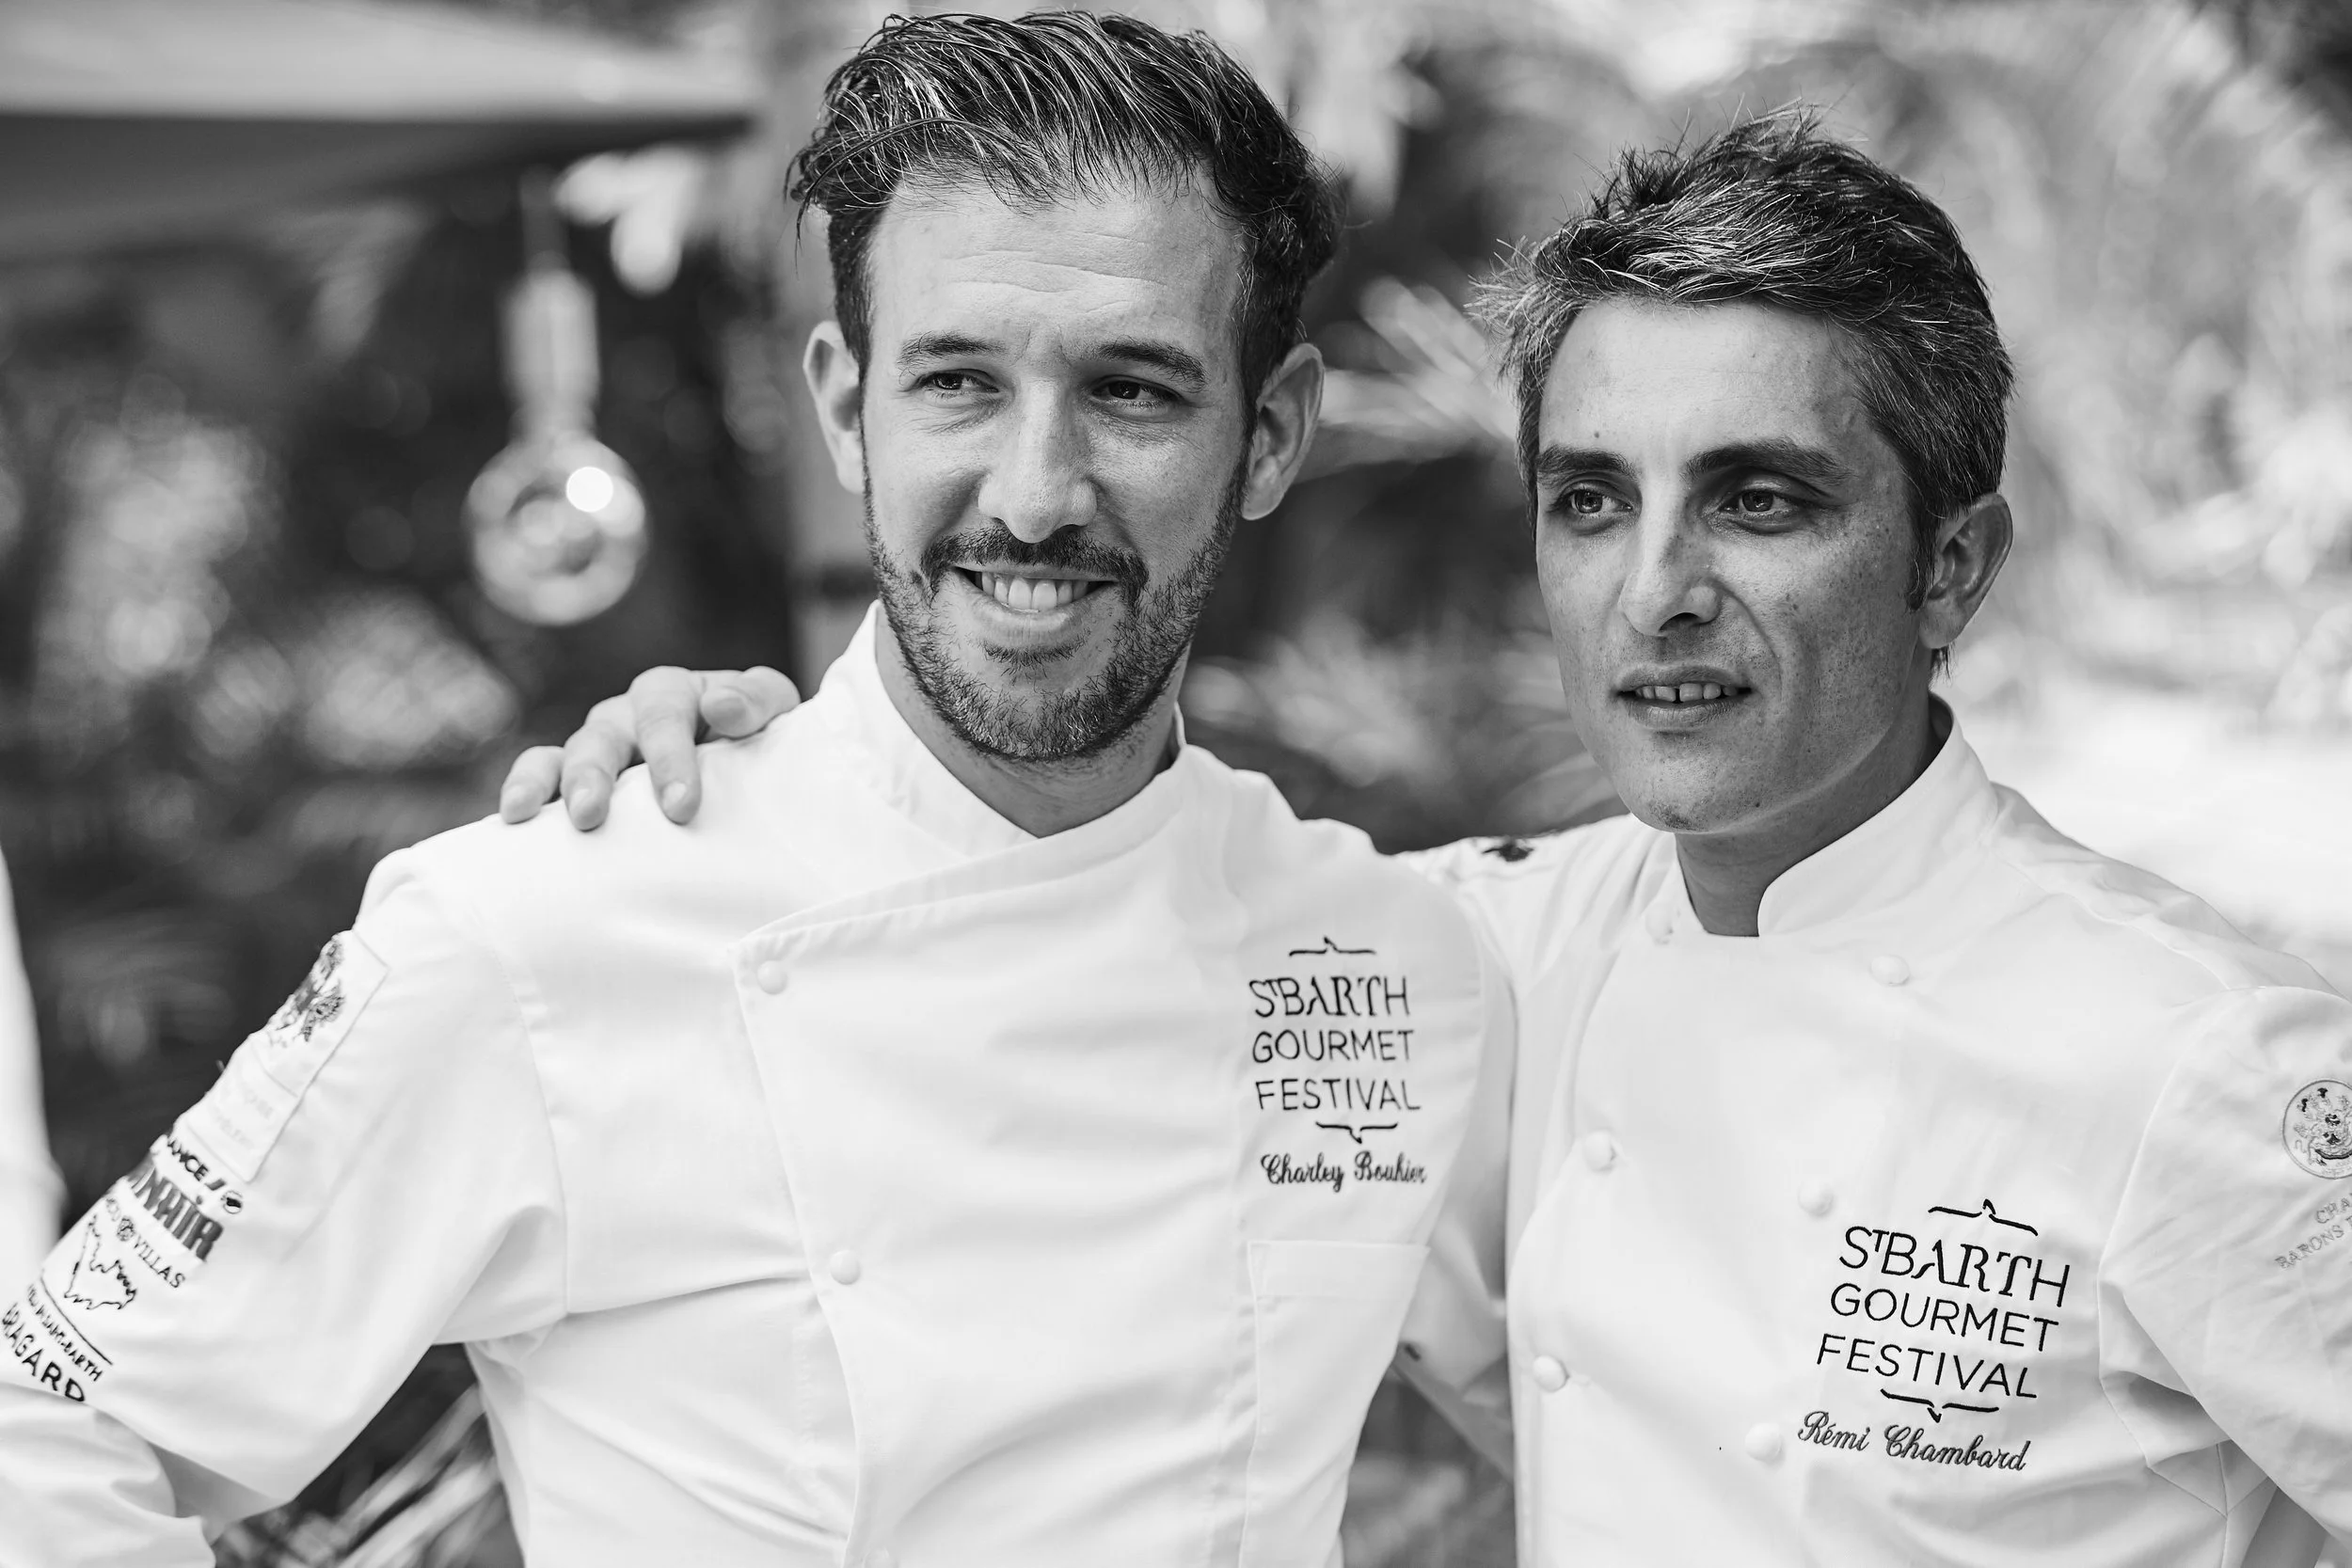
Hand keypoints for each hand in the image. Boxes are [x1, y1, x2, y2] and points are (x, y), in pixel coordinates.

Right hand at [497, 667, 800, 829]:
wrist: (749, 775)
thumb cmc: (758, 743)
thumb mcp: (773, 717)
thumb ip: (758, 704)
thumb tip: (721, 705)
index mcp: (673, 693)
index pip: (664, 714)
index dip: (670, 757)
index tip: (680, 806)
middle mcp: (626, 715)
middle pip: (603, 733)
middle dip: (596, 774)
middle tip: (592, 815)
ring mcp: (595, 746)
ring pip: (565, 754)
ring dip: (553, 784)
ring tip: (549, 822)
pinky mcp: (573, 778)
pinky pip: (539, 774)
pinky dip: (524, 790)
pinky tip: (514, 819)